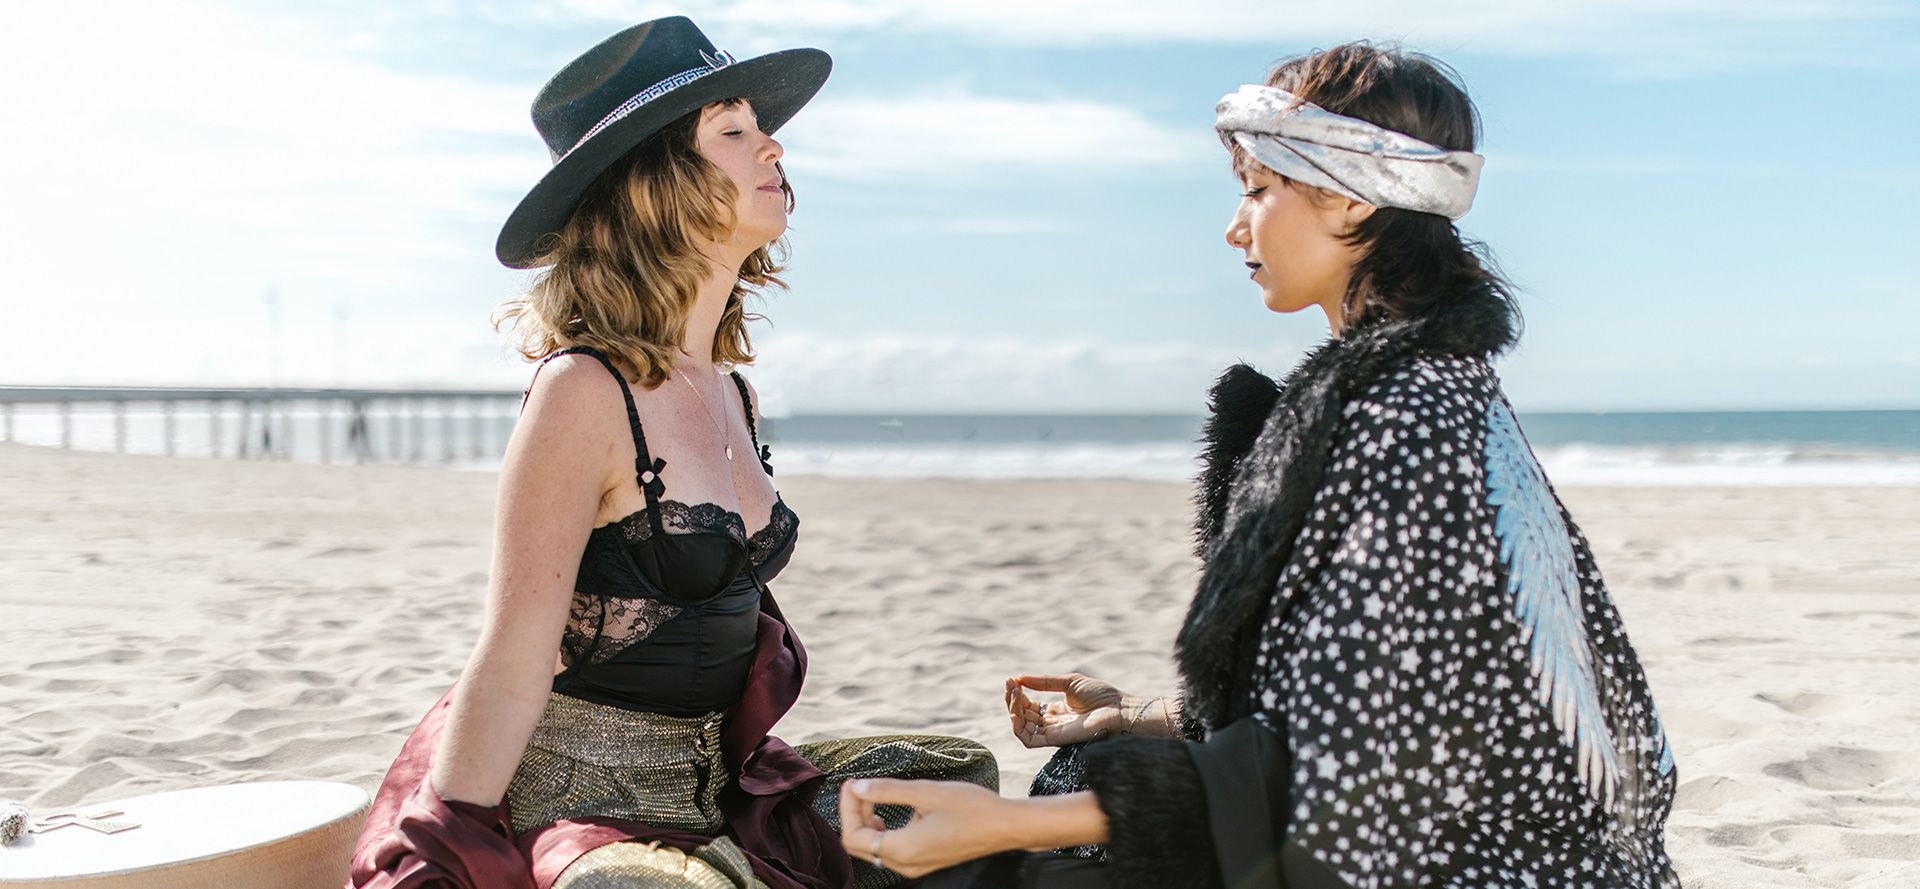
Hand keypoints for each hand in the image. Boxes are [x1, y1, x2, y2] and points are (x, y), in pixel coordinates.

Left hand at [838, 779, 1012, 878]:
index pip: (853, 836)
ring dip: (868, 823)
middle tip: (861, 787)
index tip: (853, 783)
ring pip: (874, 850)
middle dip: (855, 814)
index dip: (847, 808)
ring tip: (875, 797)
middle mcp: (905, 865)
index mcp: (902, 849)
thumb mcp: (926, 793)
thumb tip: (857, 787)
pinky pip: (891, 851)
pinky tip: (896, 812)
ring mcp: (915, 867)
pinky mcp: (924, 862)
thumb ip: (887, 791)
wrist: (1006, 827)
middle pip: (859, 845)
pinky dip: (884, 832)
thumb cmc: (971, 808)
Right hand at [1003, 673, 1125, 747]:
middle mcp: (1051, 723)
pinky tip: (1015, 712)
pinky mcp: (1055, 740)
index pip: (1027, 705)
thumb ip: (1044, 682)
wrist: (1118, 709)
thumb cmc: (1100, 695)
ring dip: (1012, 710)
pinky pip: (1028, 740)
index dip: (1017, 694)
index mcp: (1055, 710)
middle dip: (1012, 699)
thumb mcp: (1069, 682)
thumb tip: (1020, 678)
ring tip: (1014, 693)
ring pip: (1021, 727)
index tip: (1012, 680)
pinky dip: (1017, 727)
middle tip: (1010, 684)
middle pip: (1021, 715)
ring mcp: (1052, 733)